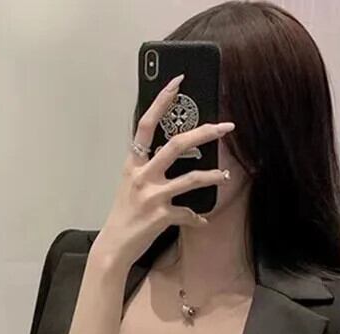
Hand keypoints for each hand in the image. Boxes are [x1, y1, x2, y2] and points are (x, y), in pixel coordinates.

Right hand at [92, 73, 234, 270]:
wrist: (114, 245)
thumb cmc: (124, 214)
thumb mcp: (130, 184)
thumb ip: (147, 167)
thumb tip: (171, 151)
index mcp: (133, 163)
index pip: (146, 124)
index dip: (162, 102)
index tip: (178, 83)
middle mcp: (142, 175)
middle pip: (176, 145)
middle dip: (204, 133)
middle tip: (224, 127)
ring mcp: (152, 196)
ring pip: (190, 179)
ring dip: (212, 176)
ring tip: (226, 175)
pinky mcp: (161, 217)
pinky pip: (187, 213)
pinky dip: (197, 217)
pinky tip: (202, 220)